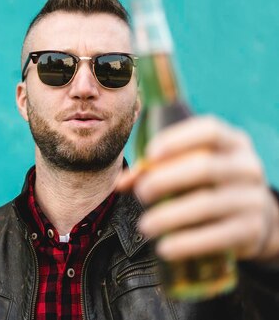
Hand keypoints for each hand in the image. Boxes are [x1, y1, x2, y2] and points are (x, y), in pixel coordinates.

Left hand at [117, 116, 278, 262]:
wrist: (257, 218)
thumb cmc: (209, 185)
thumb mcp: (191, 168)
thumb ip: (154, 170)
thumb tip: (120, 183)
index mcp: (233, 142)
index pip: (209, 130)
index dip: (176, 140)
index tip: (150, 155)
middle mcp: (248, 166)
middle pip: (204, 167)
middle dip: (165, 180)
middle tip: (142, 194)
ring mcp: (253, 198)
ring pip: (207, 204)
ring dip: (169, 216)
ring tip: (145, 226)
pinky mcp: (252, 230)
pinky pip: (217, 237)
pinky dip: (187, 243)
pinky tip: (164, 248)